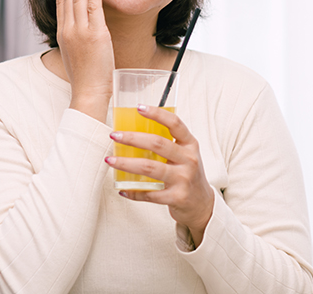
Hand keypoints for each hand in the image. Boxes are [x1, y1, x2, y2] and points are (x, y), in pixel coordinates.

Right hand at [56, 0, 114, 121]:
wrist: (88, 92)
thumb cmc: (85, 76)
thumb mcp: (76, 52)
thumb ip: (76, 35)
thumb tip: (80, 23)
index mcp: (63, 32)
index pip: (61, 0)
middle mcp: (69, 29)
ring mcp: (80, 31)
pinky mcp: (95, 35)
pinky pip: (92, 7)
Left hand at [105, 105, 214, 246]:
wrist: (202, 204)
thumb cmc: (187, 174)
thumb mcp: (184, 154)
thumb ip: (167, 143)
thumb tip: (132, 130)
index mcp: (190, 144)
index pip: (175, 123)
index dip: (157, 114)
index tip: (138, 107)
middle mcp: (189, 159)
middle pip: (157, 144)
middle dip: (132, 138)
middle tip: (114, 135)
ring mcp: (184, 179)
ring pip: (150, 167)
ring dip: (126, 163)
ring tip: (110, 159)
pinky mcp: (177, 197)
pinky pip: (150, 194)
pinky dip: (134, 192)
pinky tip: (122, 189)